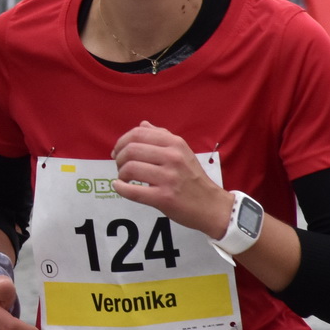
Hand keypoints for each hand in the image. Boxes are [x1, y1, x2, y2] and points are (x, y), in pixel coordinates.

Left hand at [110, 121, 232, 237]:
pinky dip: (120, 188)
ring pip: (130, 168)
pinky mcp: (164, 197)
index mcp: (175, 143)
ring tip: (124, 178)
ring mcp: (169, 177)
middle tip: (120, 166)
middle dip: (119, 158)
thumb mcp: (183, 152)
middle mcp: (173, 157)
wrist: (211, 205)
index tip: (118, 151)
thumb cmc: (193, 178)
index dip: (122, 142)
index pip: (138, 133)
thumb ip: (162, 137)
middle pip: (131, 150)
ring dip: (120, 173)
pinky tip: (119, 187)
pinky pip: (133, 191)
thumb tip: (142, 124)